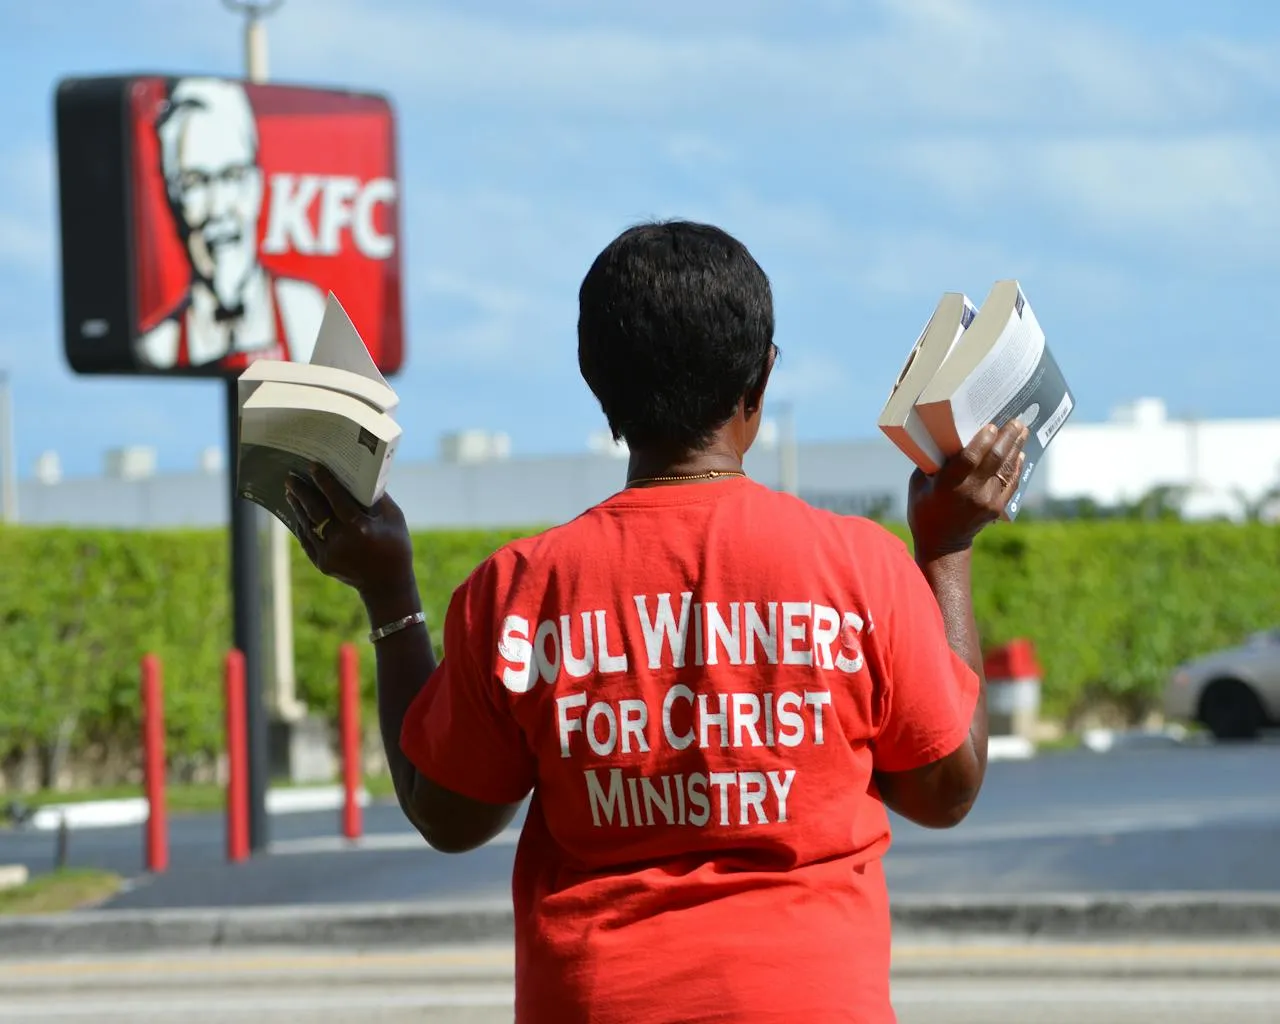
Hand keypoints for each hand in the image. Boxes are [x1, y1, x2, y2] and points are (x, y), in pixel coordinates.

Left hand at [285, 465, 416, 600]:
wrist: (387, 585)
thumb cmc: (395, 546)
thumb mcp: (394, 518)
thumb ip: (378, 497)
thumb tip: (362, 475)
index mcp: (360, 528)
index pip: (337, 498)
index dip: (324, 481)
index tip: (313, 466)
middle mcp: (342, 541)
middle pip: (315, 511)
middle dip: (302, 492)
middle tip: (291, 477)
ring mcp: (329, 554)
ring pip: (307, 525)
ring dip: (297, 506)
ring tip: (291, 491)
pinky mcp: (322, 564)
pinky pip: (307, 539)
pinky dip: (301, 524)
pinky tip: (298, 512)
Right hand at [907, 419, 1027, 557]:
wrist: (942, 544)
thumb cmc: (925, 508)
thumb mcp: (918, 484)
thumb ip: (933, 462)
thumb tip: (944, 437)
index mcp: (948, 485)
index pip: (970, 458)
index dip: (983, 440)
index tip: (991, 425)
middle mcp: (970, 492)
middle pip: (994, 459)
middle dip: (1007, 437)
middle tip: (1015, 420)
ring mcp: (987, 501)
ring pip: (1005, 469)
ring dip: (1015, 447)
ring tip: (1022, 430)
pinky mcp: (997, 507)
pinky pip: (1011, 483)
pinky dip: (1016, 467)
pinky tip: (1019, 453)